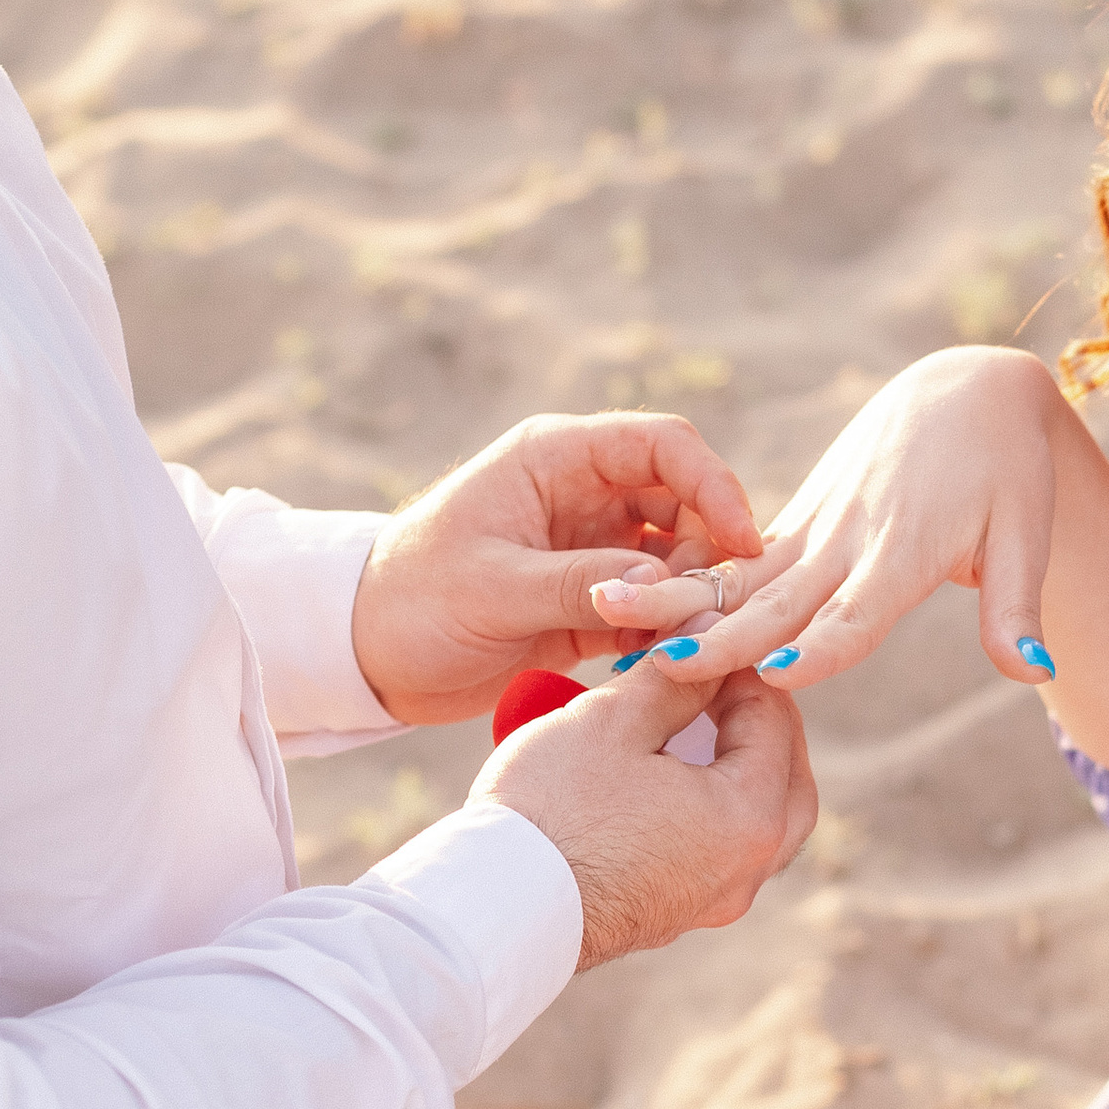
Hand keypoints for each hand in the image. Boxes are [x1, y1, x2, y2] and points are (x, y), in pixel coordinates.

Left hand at [352, 413, 762, 727]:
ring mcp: (593, 549)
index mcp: (556, 459)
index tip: (743, 542)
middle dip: (712, 552)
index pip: (662, 446)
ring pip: (679, 558)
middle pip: (686, 503)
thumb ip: (575, 583)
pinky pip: (656, 606)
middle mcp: (584, 494)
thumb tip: (662, 583)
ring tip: (688, 644)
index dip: (714, 485)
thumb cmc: (410, 602)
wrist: (365, 655)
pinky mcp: (593, 603)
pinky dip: (671, 631)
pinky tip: (668, 662)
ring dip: (693, 597)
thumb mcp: (490, 589)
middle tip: (718, 611)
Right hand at [475, 659, 817, 968]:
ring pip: (758, 822)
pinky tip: (669, 775)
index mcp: (748, 818)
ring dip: (739, 768)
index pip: (774, 722)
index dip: (743, 669)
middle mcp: (746, 869)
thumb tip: (705, 649)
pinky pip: (719, 850)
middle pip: (788, 781)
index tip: (709, 639)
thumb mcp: (613, 720)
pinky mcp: (676, 913)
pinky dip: (712, 807)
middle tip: (720, 682)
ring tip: (695, 724)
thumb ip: (674, 680)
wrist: (498, 908)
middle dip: (762, 724)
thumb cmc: (552, 808)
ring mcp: (712, 900)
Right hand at [585, 347, 1108, 775]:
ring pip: (741, 574)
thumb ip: (1015, 608)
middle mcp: (850, 536)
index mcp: (907, 545)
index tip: (778, 674)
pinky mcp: (799, 519)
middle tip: (660, 665)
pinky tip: (632, 605)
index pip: (860, 607)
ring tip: (609, 611)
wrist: (965, 394)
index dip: (822, 643)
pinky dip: (694, 583)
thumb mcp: (1027, 535)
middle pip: (779, 598)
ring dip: (680, 599)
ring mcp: (816, 524)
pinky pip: (740, 559)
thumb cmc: (1008, 471)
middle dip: (720, 634)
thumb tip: (1037, 674)